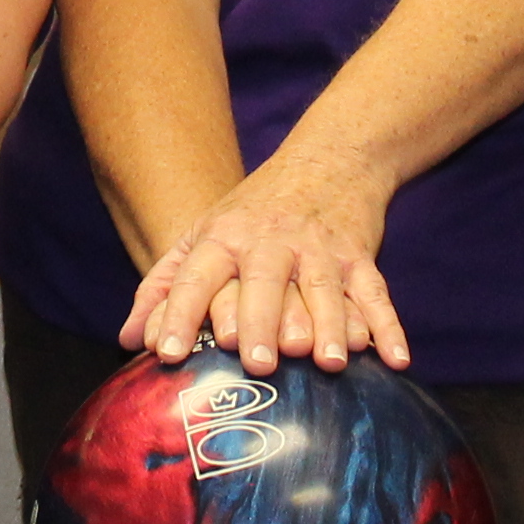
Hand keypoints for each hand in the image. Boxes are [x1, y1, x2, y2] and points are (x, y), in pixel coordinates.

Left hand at [120, 143, 405, 376]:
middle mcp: (271, 240)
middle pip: (263, 280)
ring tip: (325, 363)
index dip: (177, 312)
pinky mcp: (361, 256)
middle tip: (256, 364)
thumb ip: (164, 287)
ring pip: (322, 287)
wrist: (330, 159)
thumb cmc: (253, 213)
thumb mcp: (203, 235)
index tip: (163, 353)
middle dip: (258, 321)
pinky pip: (376, 293)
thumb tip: (127, 339)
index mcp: (224, 237)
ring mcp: (320, 247)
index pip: (196, 275)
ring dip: (327, 325)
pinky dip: (388, 326)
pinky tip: (395, 360)